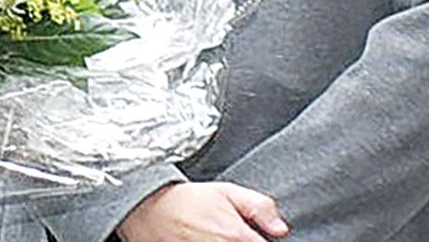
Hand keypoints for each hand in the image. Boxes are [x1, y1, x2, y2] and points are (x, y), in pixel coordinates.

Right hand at [118, 182, 289, 241]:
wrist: (146, 209)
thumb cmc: (186, 200)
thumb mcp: (224, 191)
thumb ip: (258, 206)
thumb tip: (282, 228)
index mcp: (235, 236)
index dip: (265, 241)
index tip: (259, 236)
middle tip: (232, 234)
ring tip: (219, 236)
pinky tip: (209, 240)